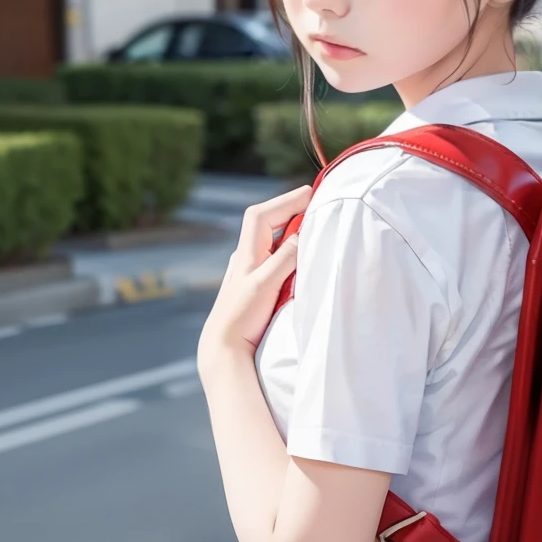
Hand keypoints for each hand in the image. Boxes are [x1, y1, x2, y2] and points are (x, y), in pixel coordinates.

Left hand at [198, 184, 311, 366]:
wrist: (224, 348)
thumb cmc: (241, 317)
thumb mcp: (265, 285)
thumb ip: (285, 258)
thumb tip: (303, 232)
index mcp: (245, 253)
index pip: (264, 214)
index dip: (287, 200)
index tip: (312, 193)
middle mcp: (246, 257)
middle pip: (268, 222)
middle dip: (291, 210)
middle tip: (317, 205)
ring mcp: (251, 271)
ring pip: (273, 240)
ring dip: (291, 229)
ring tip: (314, 226)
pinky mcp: (257, 285)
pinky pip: (275, 257)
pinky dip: (289, 249)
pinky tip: (301, 256)